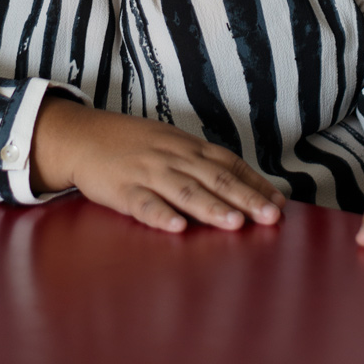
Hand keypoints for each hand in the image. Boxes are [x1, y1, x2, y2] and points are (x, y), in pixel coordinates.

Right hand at [30, 95, 285, 234]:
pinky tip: (177, 228)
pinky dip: (161, 215)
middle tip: (270, 217)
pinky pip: (143, 203)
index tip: (279, 204)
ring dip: (211, 207)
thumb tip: (239, 186)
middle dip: (244, 198)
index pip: (228, 164)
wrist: (83, 136)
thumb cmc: (134, 145)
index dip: (254, 183)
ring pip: (184, 190)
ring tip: (234, 223)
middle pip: (214, 177)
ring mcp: (147, 172)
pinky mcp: (122, 189)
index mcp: (187, 147)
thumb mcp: (171, 145)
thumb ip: (201, 164)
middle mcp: (172, 157)